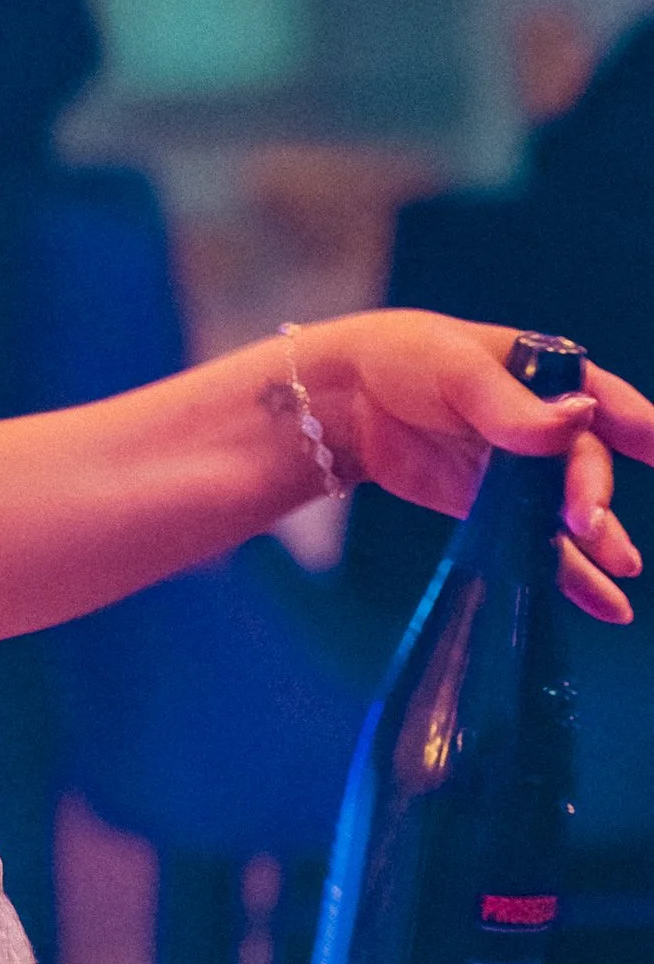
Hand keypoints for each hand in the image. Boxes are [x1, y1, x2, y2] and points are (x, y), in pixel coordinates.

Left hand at [292, 309, 653, 622]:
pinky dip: (574, 575)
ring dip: (600, 538)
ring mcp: (520, 472)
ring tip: (621, 566)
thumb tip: (582, 419)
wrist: (340, 401)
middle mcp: (542, 425)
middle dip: (594, 494)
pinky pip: (543, 546)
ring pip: (572, 510)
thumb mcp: (458, 371)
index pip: (604, 402)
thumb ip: (516, 407)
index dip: (641, 429)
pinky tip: (608, 603)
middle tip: (588, 522)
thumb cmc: (402, 359)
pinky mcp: (495, 511)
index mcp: (541, 374)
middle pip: (586, 464)